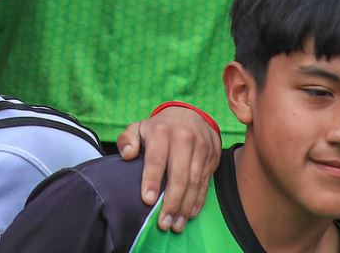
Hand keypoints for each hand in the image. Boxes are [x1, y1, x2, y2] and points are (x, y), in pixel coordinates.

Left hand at [118, 105, 221, 232]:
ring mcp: (201, 147)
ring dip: (185, 206)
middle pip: (179, 174)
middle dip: (171, 201)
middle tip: (164, 222)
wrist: (190, 115)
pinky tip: (189, 214)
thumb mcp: (139, 128)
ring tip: (176, 224)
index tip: (148, 200)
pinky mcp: (212, 157)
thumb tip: (127, 154)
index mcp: (162, 130)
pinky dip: (198, 201)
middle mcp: (184, 137)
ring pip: (194, 181)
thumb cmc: (160, 128)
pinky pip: (205, 182)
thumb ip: (128, 139)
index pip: (157, 158)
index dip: (152, 180)